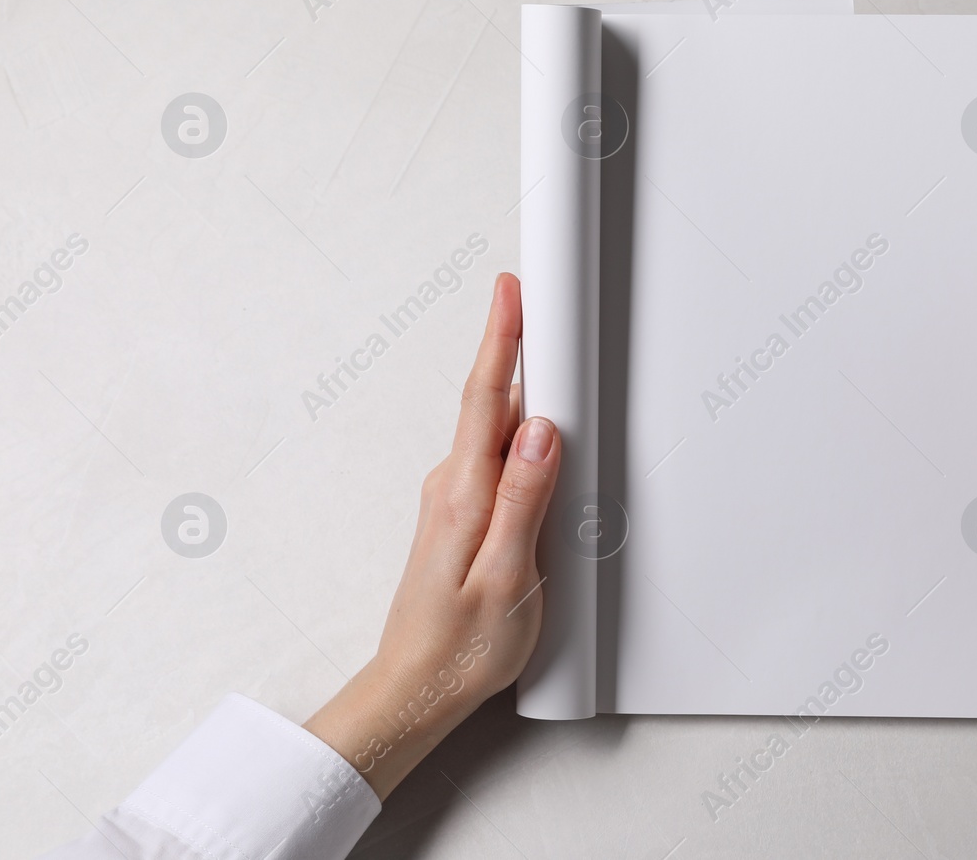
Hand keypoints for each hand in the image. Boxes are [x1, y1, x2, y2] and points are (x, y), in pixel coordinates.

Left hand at [305, 273, 560, 799]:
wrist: (416, 689)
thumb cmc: (461, 646)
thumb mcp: (509, 576)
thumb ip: (524, 499)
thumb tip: (541, 431)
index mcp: (464, 494)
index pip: (485, 397)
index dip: (500, 336)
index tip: (512, 288)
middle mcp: (453, 485)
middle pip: (494, 400)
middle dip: (521, 347)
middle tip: (549, 301)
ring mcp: (455, 497)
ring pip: (499, 430)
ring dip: (528, 394)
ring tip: (561, 366)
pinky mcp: (465, 513)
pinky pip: (498, 457)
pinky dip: (522, 434)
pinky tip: (545, 441)